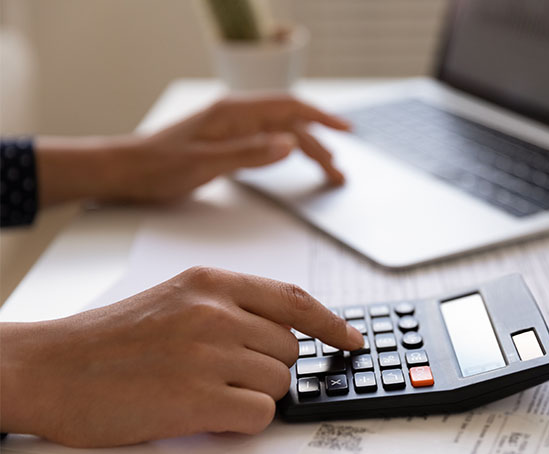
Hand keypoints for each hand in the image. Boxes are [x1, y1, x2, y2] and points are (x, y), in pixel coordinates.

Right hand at [0, 266, 362, 446]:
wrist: (50, 367)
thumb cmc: (110, 339)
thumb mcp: (176, 299)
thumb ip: (232, 308)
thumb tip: (287, 335)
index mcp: (211, 283)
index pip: (295, 299)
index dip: (332, 323)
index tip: (352, 340)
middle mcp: (215, 313)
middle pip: (289, 349)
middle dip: (268, 367)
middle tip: (225, 374)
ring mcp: (208, 355)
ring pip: (278, 383)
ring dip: (251, 395)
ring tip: (203, 390)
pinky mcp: (197, 399)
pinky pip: (259, 415)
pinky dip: (240, 420)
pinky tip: (204, 412)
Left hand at [36, 95, 350, 206]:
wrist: (125, 170)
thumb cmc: (158, 166)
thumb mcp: (205, 164)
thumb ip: (249, 153)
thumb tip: (291, 144)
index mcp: (233, 113)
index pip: (289, 107)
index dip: (321, 117)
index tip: (346, 130)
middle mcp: (236, 115)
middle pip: (290, 124)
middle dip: (319, 146)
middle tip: (338, 174)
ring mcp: (232, 127)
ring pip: (281, 135)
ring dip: (306, 151)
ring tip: (327, 172)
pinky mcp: (226, 141)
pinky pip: (267, 142)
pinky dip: (287, 152)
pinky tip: (294, 161)